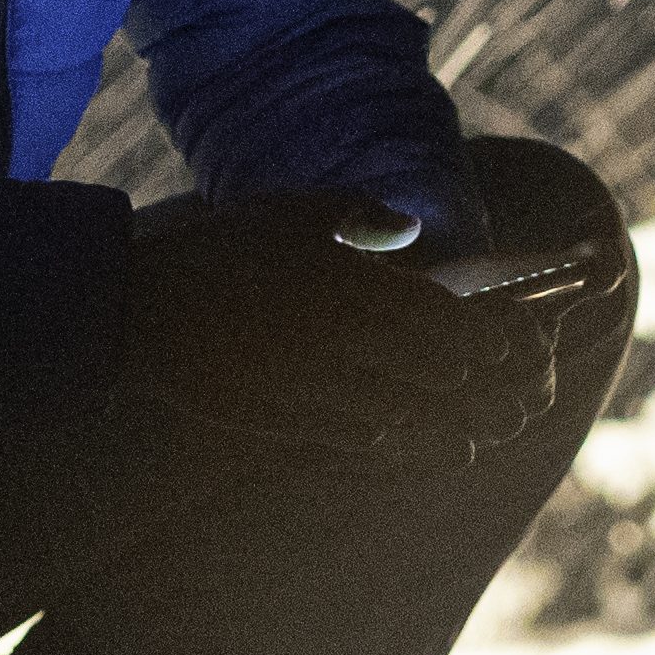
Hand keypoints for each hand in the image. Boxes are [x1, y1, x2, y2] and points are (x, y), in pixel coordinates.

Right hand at [115, 202, 540, 456]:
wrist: (140, 308)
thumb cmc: (220, 249)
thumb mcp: (291, 212)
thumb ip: (358, 216)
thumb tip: (408, 231)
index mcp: (354, 284)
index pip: (443, 318)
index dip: (485, 338)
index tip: (511, 347)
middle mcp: (344, 340)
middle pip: (434, 374)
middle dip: (479, 392)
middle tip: (515, 404)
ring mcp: (316, 385)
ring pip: (402, 414)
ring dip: (444, 430)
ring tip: (475, 443)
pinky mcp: (285, 416)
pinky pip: (352, 435)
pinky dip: (387, 440)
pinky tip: (402, 441)